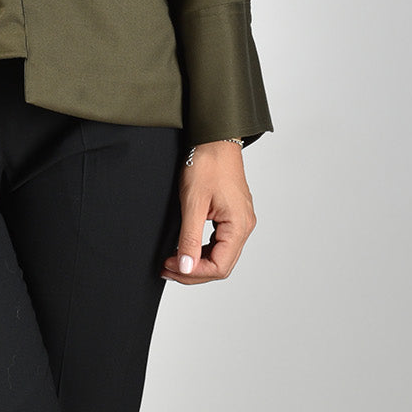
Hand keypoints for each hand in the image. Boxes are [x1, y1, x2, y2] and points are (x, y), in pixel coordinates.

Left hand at [162, 141, 255, 284]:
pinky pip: (220, 242)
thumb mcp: (193, 203)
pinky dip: (202, 249)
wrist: (214, 138)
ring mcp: (239, 220)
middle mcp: (244, 226)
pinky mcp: (232, 214)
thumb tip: (186, 267)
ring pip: (221, 255)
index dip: (193, 273)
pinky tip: (185, 247)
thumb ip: (189, 238)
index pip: (220, 266)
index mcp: (239, 226)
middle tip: (167, 267)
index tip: (170, 266)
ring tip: (172, 261)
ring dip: (197, 262)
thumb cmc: (207, 163)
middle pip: (222, 264)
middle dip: (193, 270)